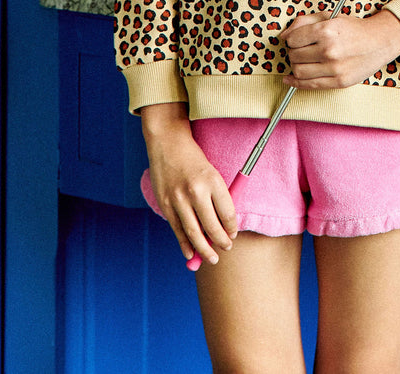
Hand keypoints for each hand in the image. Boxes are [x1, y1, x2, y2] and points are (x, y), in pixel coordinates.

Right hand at [140, 103, 238, 265]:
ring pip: (194, 233)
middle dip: (221, 242)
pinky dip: (185, 244)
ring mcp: (178, 199)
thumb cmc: (193, 159)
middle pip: (212, 226)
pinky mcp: (165, 204)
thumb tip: (223, 225)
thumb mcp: (211, 172)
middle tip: (226, 247)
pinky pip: (177, 230)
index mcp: (213, 180)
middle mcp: (196, 191)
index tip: (233, 234)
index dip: (232, 228)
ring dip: (204, 249)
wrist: (167, 142)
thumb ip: (216, 197)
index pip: (227, 213)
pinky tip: (191, 253)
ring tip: (213, 258)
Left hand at [282, 9, 399, 90]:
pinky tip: (290, 79)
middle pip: (294, 56)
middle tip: (299, 50)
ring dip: (295, 66)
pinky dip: (295, 83)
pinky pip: (310, 85)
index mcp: (326, 30)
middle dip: (292, 53)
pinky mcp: (339, 81)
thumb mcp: (330, 16)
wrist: (380, 41)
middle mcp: (329, 49)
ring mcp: (334, 67)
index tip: (294, 40)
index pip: (293, 39)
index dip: (291, 40)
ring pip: (299, 71)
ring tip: (301, 61)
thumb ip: (304, 21)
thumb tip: (284, 35)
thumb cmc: (354, 28)